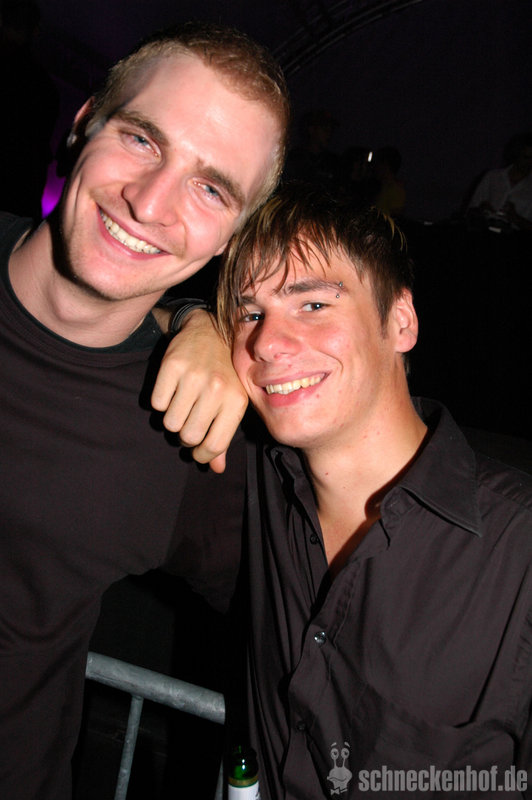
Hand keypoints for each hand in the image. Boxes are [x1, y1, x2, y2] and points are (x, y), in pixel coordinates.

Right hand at [151, 309, 247, 472]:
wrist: (210, 331)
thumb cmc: (224, 374)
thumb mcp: (231, 403)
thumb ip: (223, 436)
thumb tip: (216, 469)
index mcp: (236, 401)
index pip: (215, 445)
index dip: (202, 455)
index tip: (197, 452)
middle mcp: (217, 389)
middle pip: (189, 436)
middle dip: (185, 435)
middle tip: (188, 422)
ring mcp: (194, 376)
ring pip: (170, 422)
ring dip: (172, 419)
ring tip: (181, 405)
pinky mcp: (172, 366)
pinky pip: (157, 403)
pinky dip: (161, 401)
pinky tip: (172, 390)